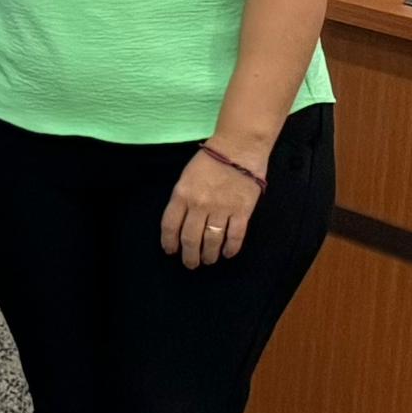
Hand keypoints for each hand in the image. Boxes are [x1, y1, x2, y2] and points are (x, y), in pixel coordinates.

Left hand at [160, 146, 265, 269]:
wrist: (238, 148)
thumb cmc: (210, 160)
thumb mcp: (185, 177)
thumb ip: (182, 199)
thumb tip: (180, 222)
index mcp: (181, 195)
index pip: (170, 226)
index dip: (169, 242)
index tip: (171, 252)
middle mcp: (199, 205)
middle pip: (190, 238)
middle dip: (189, 255)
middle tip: (190, 264)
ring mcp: (221, 209)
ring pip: (212, 241)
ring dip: (208, 255)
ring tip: (207, 261)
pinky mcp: (242, 211)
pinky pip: (235, 236)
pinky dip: (230, 248)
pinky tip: (227, 254)